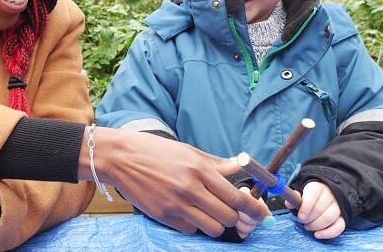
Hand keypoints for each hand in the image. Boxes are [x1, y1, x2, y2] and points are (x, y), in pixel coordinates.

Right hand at [90, 129, 270, 236]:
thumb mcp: (188, 151)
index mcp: (199, 169)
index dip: (254, 209)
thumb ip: (215, 164)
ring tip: (209, 212)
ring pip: (212, 228)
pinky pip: (191, 230)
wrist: (120, 158)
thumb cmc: (154, 151)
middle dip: (235, 217)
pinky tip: (188, 211)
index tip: (262, 214)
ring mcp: (176, 205)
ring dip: (215, 223)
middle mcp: (190, 189)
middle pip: (228, 217)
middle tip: (232, 211)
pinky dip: (194, 225)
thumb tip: (238, 167)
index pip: (236, 197)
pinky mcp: (164, 216)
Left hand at [286, 181, 345, 238]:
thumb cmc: (310, 196)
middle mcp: (330, 196)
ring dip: (317, 226)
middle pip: (320, 209)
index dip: (306, 207)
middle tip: (302, 222)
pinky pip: (339, 227)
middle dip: (309, 219)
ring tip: (308, 227)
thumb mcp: (301, 193)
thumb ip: (294, 198)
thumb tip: (288, 204)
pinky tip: (318, 235)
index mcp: (317, 188)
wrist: (325, 194)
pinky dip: (328, 233)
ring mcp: (338, 206)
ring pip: (329, 218)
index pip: (312, 196)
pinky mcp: (343, 217)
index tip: (300, 217)